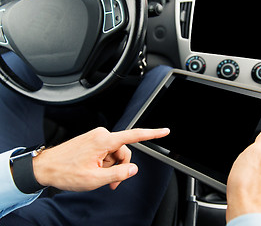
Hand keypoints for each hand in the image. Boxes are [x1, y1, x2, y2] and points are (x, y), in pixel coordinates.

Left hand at [32, 127, 169, 191]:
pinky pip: (107, 152)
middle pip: (124, 151)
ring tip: (98, 177)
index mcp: (104, 140)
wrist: (45, 167)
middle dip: (120, 167)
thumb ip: (118, 174)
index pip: (134, 135)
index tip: (164, 131)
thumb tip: (133, 169)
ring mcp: (96, 137)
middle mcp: (101, 135)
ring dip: (111, 167)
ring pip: (115, 153)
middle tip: (112, 182)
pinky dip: (105, 163)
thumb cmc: (65, 172)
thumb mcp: (95, 179)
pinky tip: (95, 170)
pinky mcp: (92, 141)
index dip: (152, 134)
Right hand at [226, 130, 260, 222]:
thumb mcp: (254, 152)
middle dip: (250, 158)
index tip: (248, 150)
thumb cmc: (248, 184)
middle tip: (243, 163)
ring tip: (242, 175)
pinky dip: (246, 181)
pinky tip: (242, 184)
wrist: (244, 209)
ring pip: (256, 169)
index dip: (254, 145)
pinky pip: (253, 180)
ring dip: (247, 170)